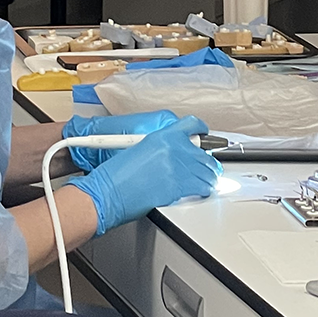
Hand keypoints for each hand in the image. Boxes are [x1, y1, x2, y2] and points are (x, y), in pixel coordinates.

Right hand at [72, 118, 220, 235]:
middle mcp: (174, 149)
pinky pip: (204, 187)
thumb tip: (174, 154)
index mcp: (162, 136)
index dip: (200, 130)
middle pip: (204, 153)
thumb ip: (160, 148)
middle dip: (206, 162)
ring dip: (207, 176)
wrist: (109, 191)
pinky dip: (203, 189)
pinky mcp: (179, 187)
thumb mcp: (138, 148)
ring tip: (203, 180)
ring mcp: (179, 168)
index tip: (203, 134)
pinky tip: (198, 190)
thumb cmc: (115, 174)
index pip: (191, 125)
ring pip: (208, 171)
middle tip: (204, 167)